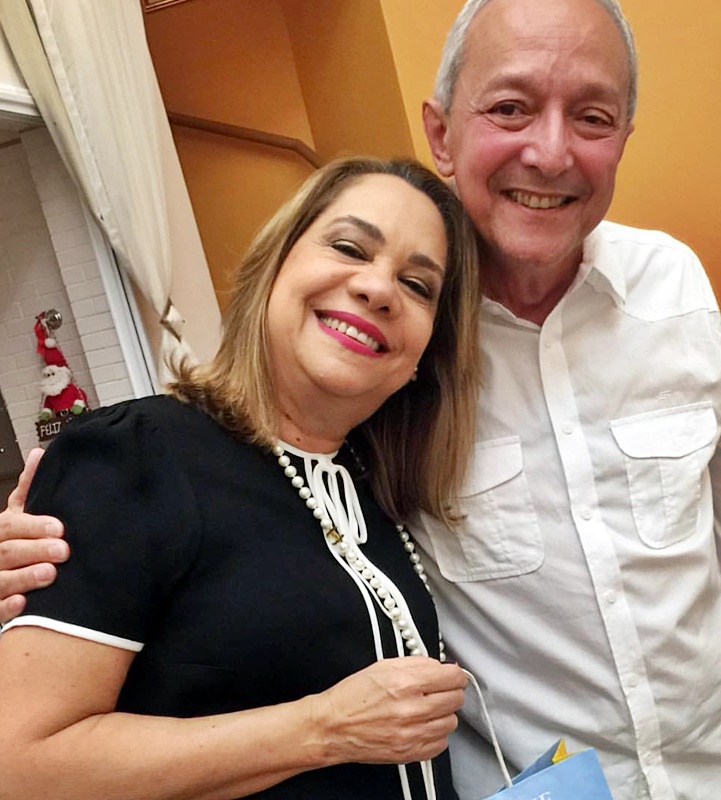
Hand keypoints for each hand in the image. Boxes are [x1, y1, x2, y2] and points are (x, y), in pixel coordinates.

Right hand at [0, 448, 67, 623]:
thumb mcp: (18, 515)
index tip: (60, 528)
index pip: (10, 525)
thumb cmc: (14, 541)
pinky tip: (23, 602)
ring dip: (24, 577)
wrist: (1, 573)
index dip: (33, 526)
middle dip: (35, 550)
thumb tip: (40, 454)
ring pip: (0, 580)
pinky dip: (8, 606)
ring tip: (50, 574)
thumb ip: (28, 489)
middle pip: (7, 552)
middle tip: (64, 551)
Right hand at [311, 657, 466, 765]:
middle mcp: (412, 709)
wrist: (332, 726)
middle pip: (456, 699)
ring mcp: (412, 734)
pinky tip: (422, 726)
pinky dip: (436, 734)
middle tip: (439, 690)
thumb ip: (415, 664)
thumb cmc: (351, 697)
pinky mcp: (410, 753)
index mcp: (405, 683)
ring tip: (427, 709)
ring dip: (443, 714)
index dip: (455, 674)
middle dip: (450, 691)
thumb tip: (439, 665)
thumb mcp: (382, 667)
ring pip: (451, 722)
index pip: (452, 677)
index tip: (453, 675)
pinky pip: (441, 744)